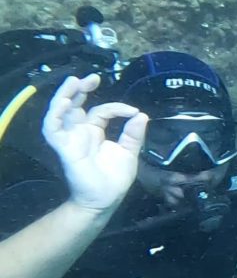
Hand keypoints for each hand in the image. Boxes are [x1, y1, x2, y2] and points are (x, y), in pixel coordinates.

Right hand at [41, 75, 147, 211]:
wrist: (106, 200)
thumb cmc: (115, 178)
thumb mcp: (129, 152)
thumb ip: (133, 134)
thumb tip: (142, 114)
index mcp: (95, 132)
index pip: (102, 111)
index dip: (116, 107)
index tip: (133, 112)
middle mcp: (81, 132)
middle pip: (76, 105)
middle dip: (81, 89)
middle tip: (92, 78)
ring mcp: (71, 139)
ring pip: (61, 112)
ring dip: (65, 95)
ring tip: (75, 81)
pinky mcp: (64, 147)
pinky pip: (53, 129)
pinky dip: (56, 115)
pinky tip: (66, 103)